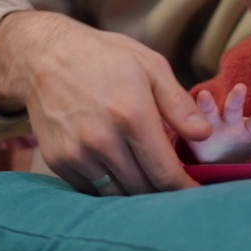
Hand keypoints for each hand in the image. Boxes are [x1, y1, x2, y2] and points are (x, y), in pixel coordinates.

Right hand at [0, 11, 211, 195]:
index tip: (196, 194)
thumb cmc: (105, 57)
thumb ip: (179, 105)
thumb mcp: (150, 67)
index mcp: (132, 115)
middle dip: (163, 192)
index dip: (185, 190)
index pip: (165, 174)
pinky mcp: (58, 161)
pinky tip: (118, 170)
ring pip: (118, 195)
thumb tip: (205, 135)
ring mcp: (77, 153)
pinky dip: (109, 186)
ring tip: (148, 181)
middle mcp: (102, 139)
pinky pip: (91, 190)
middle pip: (143, 189)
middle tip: (175, 186)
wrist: (45, 55)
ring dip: (136, 194)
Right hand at [188, 84, 250, 163]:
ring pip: (209, 112)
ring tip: (204, 95)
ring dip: (207, 104)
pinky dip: (183, 120)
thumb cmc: (246, 154)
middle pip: (234, 110)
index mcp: (250, 130)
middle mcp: (231, 124)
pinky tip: (175, 114)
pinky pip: (188, 126)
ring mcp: (211, 127)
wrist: (219, 162)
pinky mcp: (193, 135)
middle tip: (240, 88)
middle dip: (236, 100)